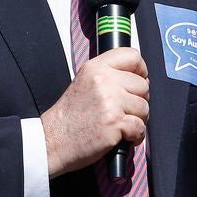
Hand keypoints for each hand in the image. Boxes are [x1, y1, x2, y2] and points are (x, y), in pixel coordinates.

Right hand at [42, 47, 148, 176]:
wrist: (53, 140)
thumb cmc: (70, 116)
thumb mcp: (84, 82)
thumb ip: (108, 75)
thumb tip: (142, 79)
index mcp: (96, 67)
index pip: (132, 56)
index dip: (141, 70)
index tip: (138, 81)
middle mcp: (104, 81)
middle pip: (143, 85)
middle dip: (138, 101)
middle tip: (125, 111)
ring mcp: (110, 102)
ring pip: (144, 107)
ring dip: (138, 119)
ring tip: (122, 124)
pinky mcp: (114, 122)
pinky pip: (140, 127)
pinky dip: (135, 136)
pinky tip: (124, 137)